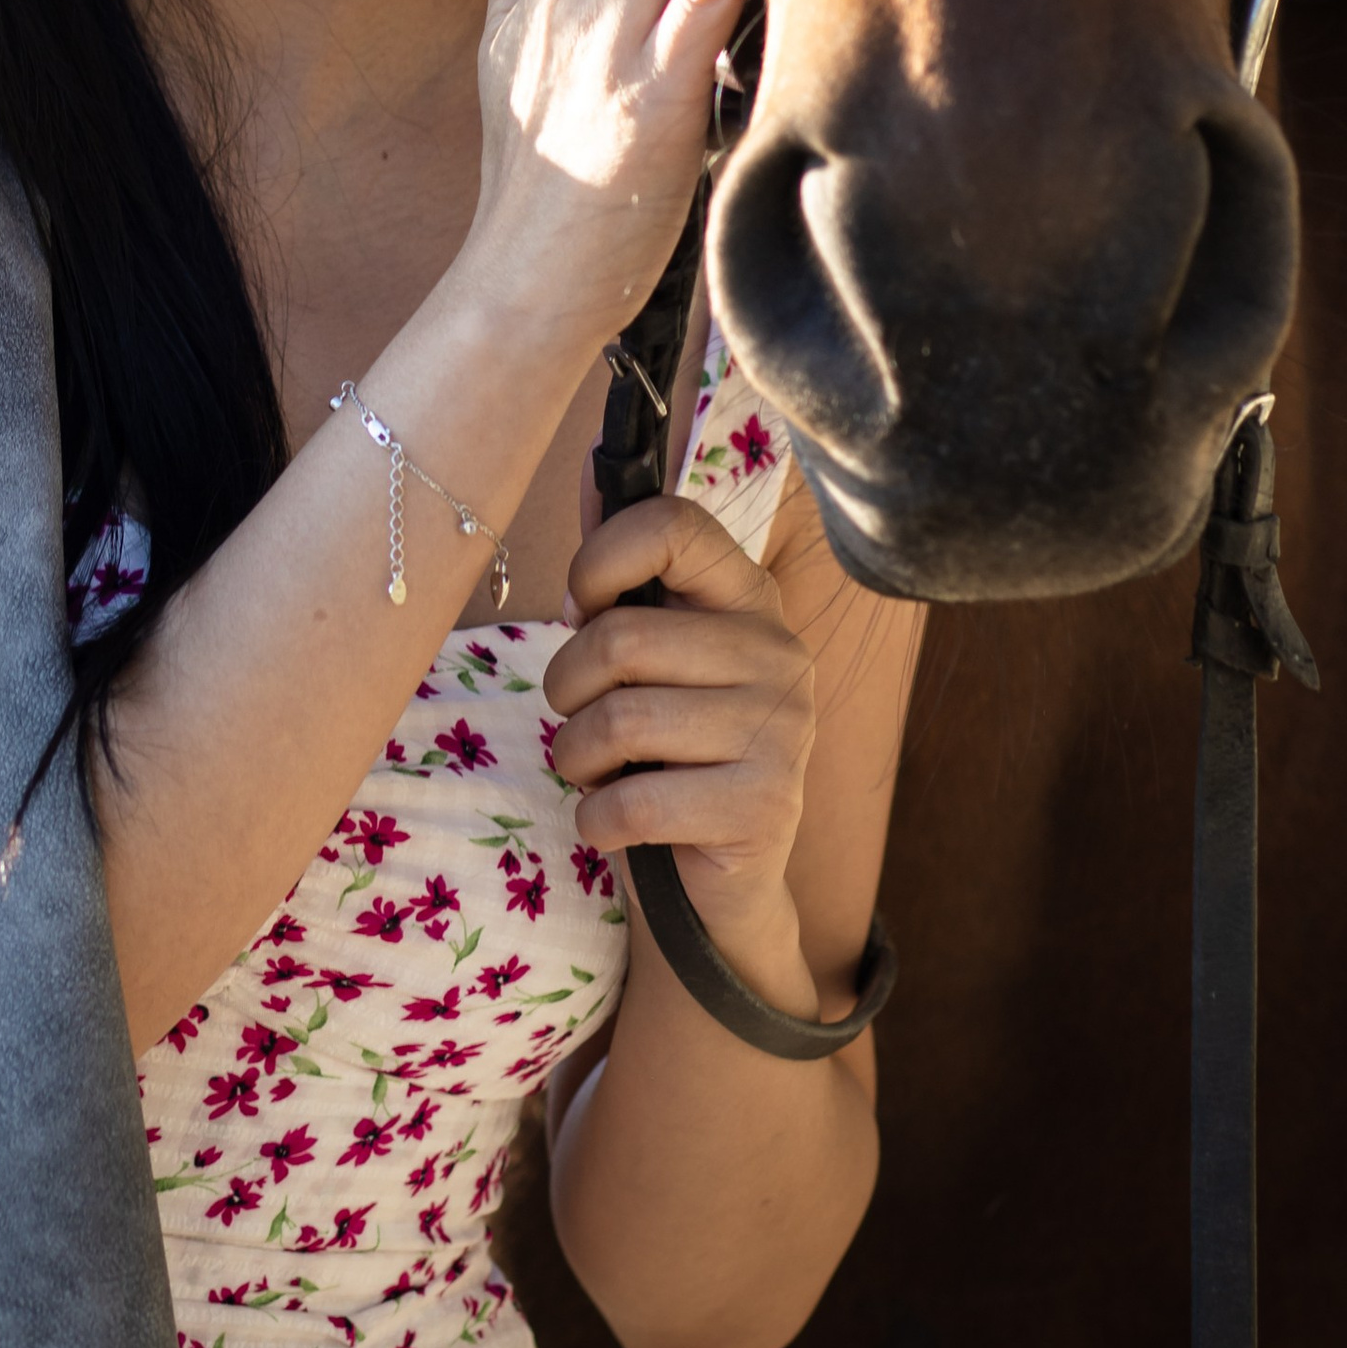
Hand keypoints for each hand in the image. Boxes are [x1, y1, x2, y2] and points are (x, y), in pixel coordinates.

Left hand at [543, 493, 817, 997]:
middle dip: (564, 688)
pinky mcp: (766, 805)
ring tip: (593, 771)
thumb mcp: (643, 658)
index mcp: (748, 598)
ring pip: (617, 720)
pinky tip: (613, 823)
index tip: (581, 608)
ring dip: (574, 758)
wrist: (718, 887)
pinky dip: (596, 820)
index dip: (599, 560)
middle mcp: (778, 652)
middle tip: (575, 717)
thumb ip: (619, 569)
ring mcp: (782, 729)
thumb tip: (591, 460)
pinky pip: (633, 801)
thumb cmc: (667, 754)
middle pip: (621, 638)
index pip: (673, 523)